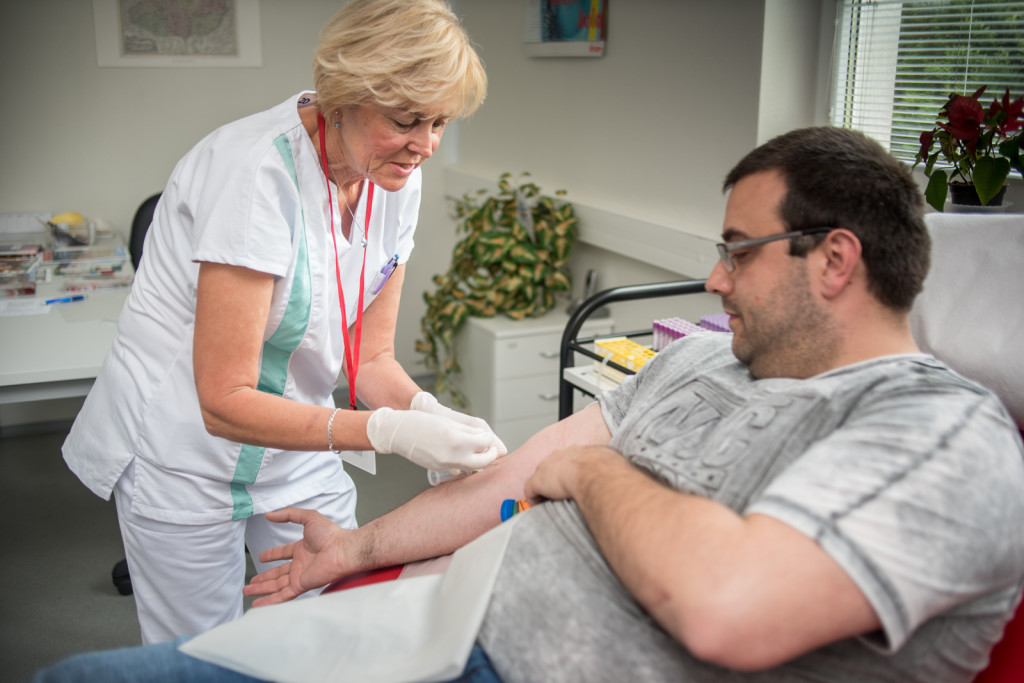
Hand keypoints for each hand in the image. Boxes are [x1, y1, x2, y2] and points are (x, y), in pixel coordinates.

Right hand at [243, 507, 350, 606]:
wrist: (342, 550)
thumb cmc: (330, 534)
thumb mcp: (308, 517)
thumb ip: (288, 514)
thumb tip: (269, 514)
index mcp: (302, 549)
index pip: (283, 553)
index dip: (272, 555)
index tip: (261, 557)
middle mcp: (300, 564)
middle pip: (277, 573)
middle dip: (263, 578)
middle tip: (250, 583)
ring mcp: (300, 576)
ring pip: (276, 585)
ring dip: (262, 589)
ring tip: (247, 592)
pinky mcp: (302, 585)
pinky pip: (283, 595)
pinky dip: (270, 600)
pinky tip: (259, 603)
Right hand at [366, 407, 501, 470]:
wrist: (398, 433)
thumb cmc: (421, 422)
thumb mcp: (448, 422)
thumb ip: (468, 431)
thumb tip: (483, 436)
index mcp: (457, 439)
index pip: (484, 442)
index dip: (489, 438)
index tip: (488, 435)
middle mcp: (453, 455)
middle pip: (482, 462)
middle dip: (490, 455)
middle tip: (491, 449)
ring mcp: (445, 464)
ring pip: (471, 467)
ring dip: (479, 461)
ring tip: (479, 451)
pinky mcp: (438, 468)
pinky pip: (458, 468)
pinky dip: (465, 462)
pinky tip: (463, 454)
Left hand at [524, 445, 620, 503]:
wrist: (595, 473)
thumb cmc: (608, 471)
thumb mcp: (613, 465)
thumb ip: (612, 470)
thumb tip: (623, 481)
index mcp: (579, 452)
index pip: (571, 461)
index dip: (570, 473)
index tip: (573, 483)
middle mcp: (561, 455)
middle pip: (552, 467)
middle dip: (554, 480)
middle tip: (559, 495)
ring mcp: (547, 467)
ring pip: (541, 479)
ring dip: (544, 491)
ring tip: (548, 504)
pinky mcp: (537, 481)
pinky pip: (531, 492)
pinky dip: (534, 502)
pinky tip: (539, 509)